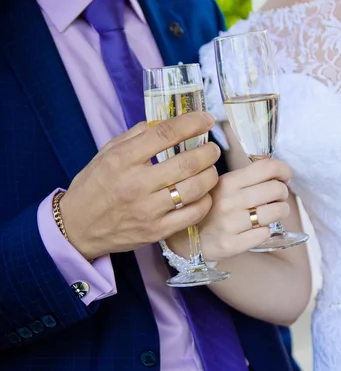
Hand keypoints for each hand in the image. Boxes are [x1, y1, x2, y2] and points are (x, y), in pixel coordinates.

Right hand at [60, 112, 219, 259]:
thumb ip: (134, 136)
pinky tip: (204, 194)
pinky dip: (205, 201)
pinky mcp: (156, 231)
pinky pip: (192, 215)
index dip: (191, 124)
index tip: (206, 120)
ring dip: (210, 175)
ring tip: (211, 169)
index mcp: (122, 160)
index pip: (165, 134)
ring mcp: (148, 210)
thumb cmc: (93, 187)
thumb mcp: (105, 154)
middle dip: (208, 152)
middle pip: (186, 163)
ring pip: (194, 189)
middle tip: (213, 149)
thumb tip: (163, 122)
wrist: (77, 228)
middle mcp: (136, 184)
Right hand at [166, 158, 291, 260]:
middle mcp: (229, 201)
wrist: (183, 239)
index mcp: (227, 181)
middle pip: (277, 189)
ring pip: (277, 212)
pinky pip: (265, 234)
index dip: (283, 170)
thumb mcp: (222, 185)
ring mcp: (230, 224)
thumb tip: (278, 170)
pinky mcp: (231, 245)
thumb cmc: (210, 208)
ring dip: (280, 211)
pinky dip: (265, 231)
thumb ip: (247, 176)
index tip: (284, 176)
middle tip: (276, 198)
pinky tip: (256, 229)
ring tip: (270, 213)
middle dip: (282, 193)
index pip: (267, 167)